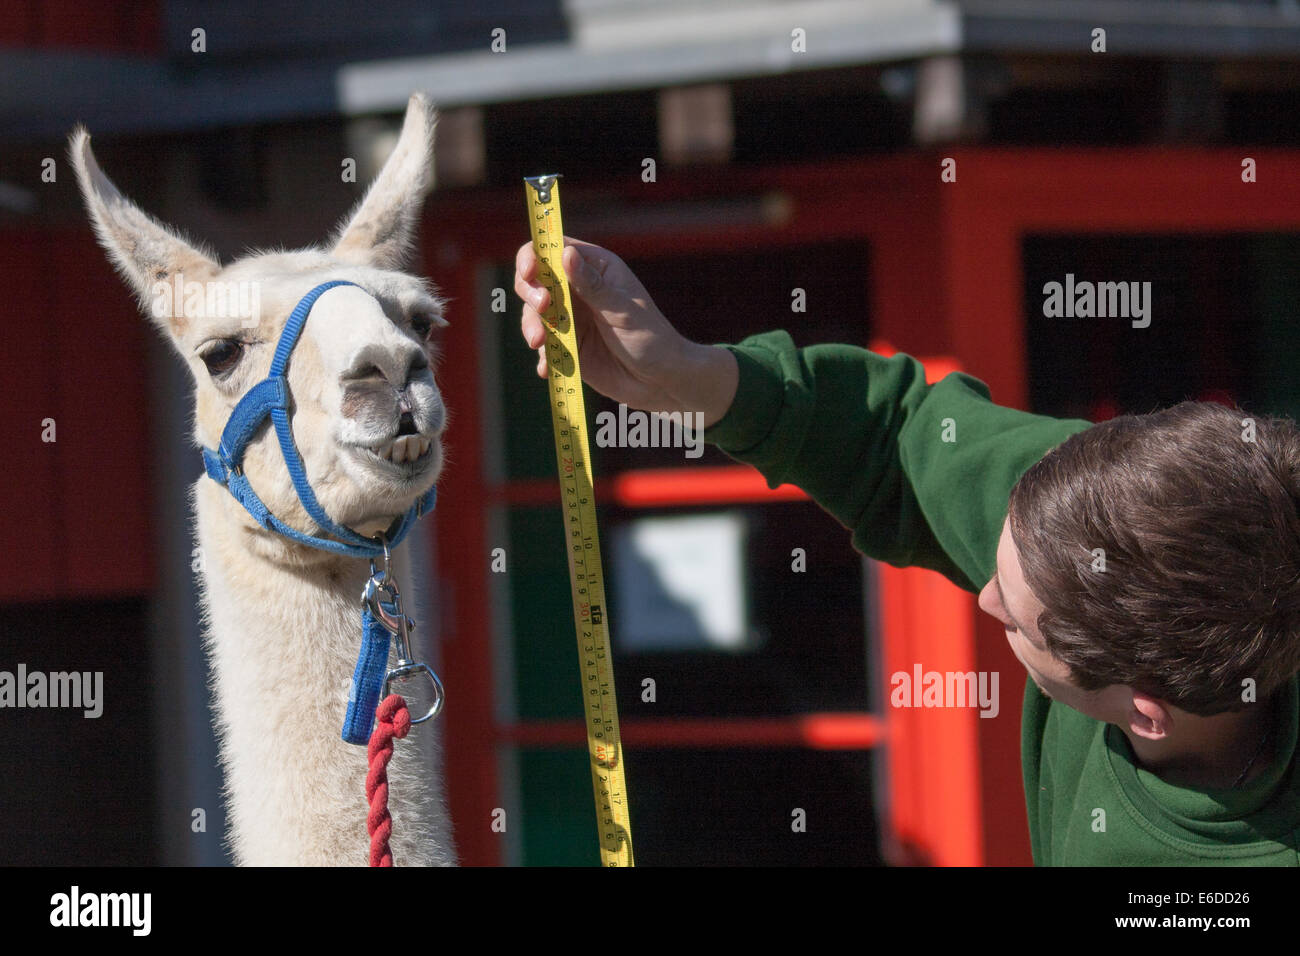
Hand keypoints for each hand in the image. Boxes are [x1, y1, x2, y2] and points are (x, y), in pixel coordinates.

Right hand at [513, 237, 737, 425]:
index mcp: (594, 268)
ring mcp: (569, 318)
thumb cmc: (651, 338)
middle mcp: (578, 289)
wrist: (659, 381)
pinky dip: (542, 356)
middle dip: (530, 292)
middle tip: (543, 308)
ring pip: (533, 314)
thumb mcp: (622, 310)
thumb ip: (591, 286)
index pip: (553, 249)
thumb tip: (565, 254)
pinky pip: (543, 346)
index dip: (534, 255)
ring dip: (532, 326)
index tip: (530, 271)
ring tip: (541, 343)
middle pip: (535, 279)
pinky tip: (548, 369)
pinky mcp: (565, 346)